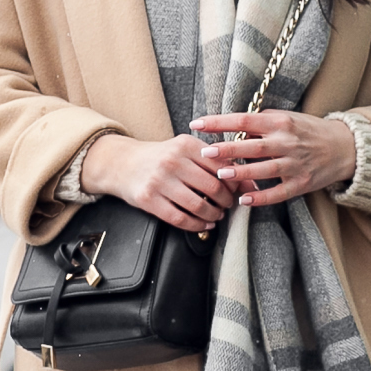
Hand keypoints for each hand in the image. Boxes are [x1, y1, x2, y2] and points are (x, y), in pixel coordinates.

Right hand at [81, 133, 236, 233]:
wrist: (121, 163)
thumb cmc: (159, 157)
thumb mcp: (184, 150)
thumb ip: (213, 161)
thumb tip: (248, 181)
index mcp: (185, 144)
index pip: (221, 166)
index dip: (233, 182)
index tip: (236, 190)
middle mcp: (172, 161)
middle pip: (212, 187)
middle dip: (225, 201)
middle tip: (227, 205)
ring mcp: (159, 181)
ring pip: (198, 205)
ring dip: (213, 215)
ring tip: (216, 215)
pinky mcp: (148, 199)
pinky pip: (179, 218)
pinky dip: (196, 225)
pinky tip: (203, 224)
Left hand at [191, 109, 355, 206]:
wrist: (344, 147)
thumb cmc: (309, 130)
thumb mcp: (287, 118)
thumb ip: (262, 122)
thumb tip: (232, 126)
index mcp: (280, 123)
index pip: (243, 120)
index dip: (219, 122)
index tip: (197, 124)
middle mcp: (286, 142)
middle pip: (252, 146)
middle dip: (227, 149)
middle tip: (205, 151)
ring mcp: (294, 164)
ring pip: (263, 170)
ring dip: (241, 173)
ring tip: (220, 174)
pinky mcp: (301, 184)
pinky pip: (278, 193)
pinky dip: (261, 197)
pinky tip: (244, 200)